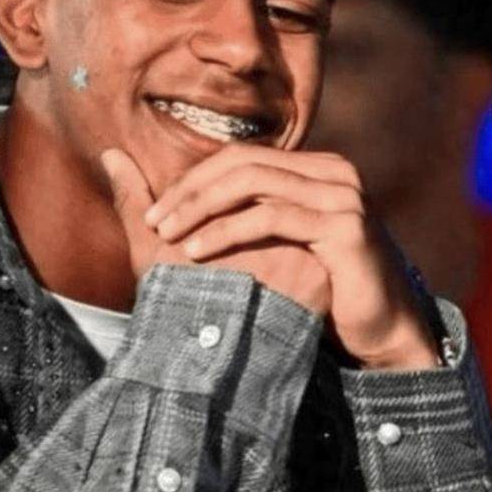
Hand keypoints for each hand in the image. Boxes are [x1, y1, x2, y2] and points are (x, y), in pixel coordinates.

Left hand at [140, 144, 440, 369]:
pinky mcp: (345, 226)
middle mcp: (332, 172)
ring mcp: (343, 196)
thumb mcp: (260, 249)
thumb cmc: (311, 297)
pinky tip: (196, 252)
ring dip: (202, 208)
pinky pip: (273, 218)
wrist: (376, 333)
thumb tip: (114, 157)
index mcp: (313, 170)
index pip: (240, 157)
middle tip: (152, 222)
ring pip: (254, 183)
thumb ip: (202, 209)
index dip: (192, 181)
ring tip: (166, 237)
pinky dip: (227, 231)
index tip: (153, 213)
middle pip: (243, 162)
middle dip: (190, 191)